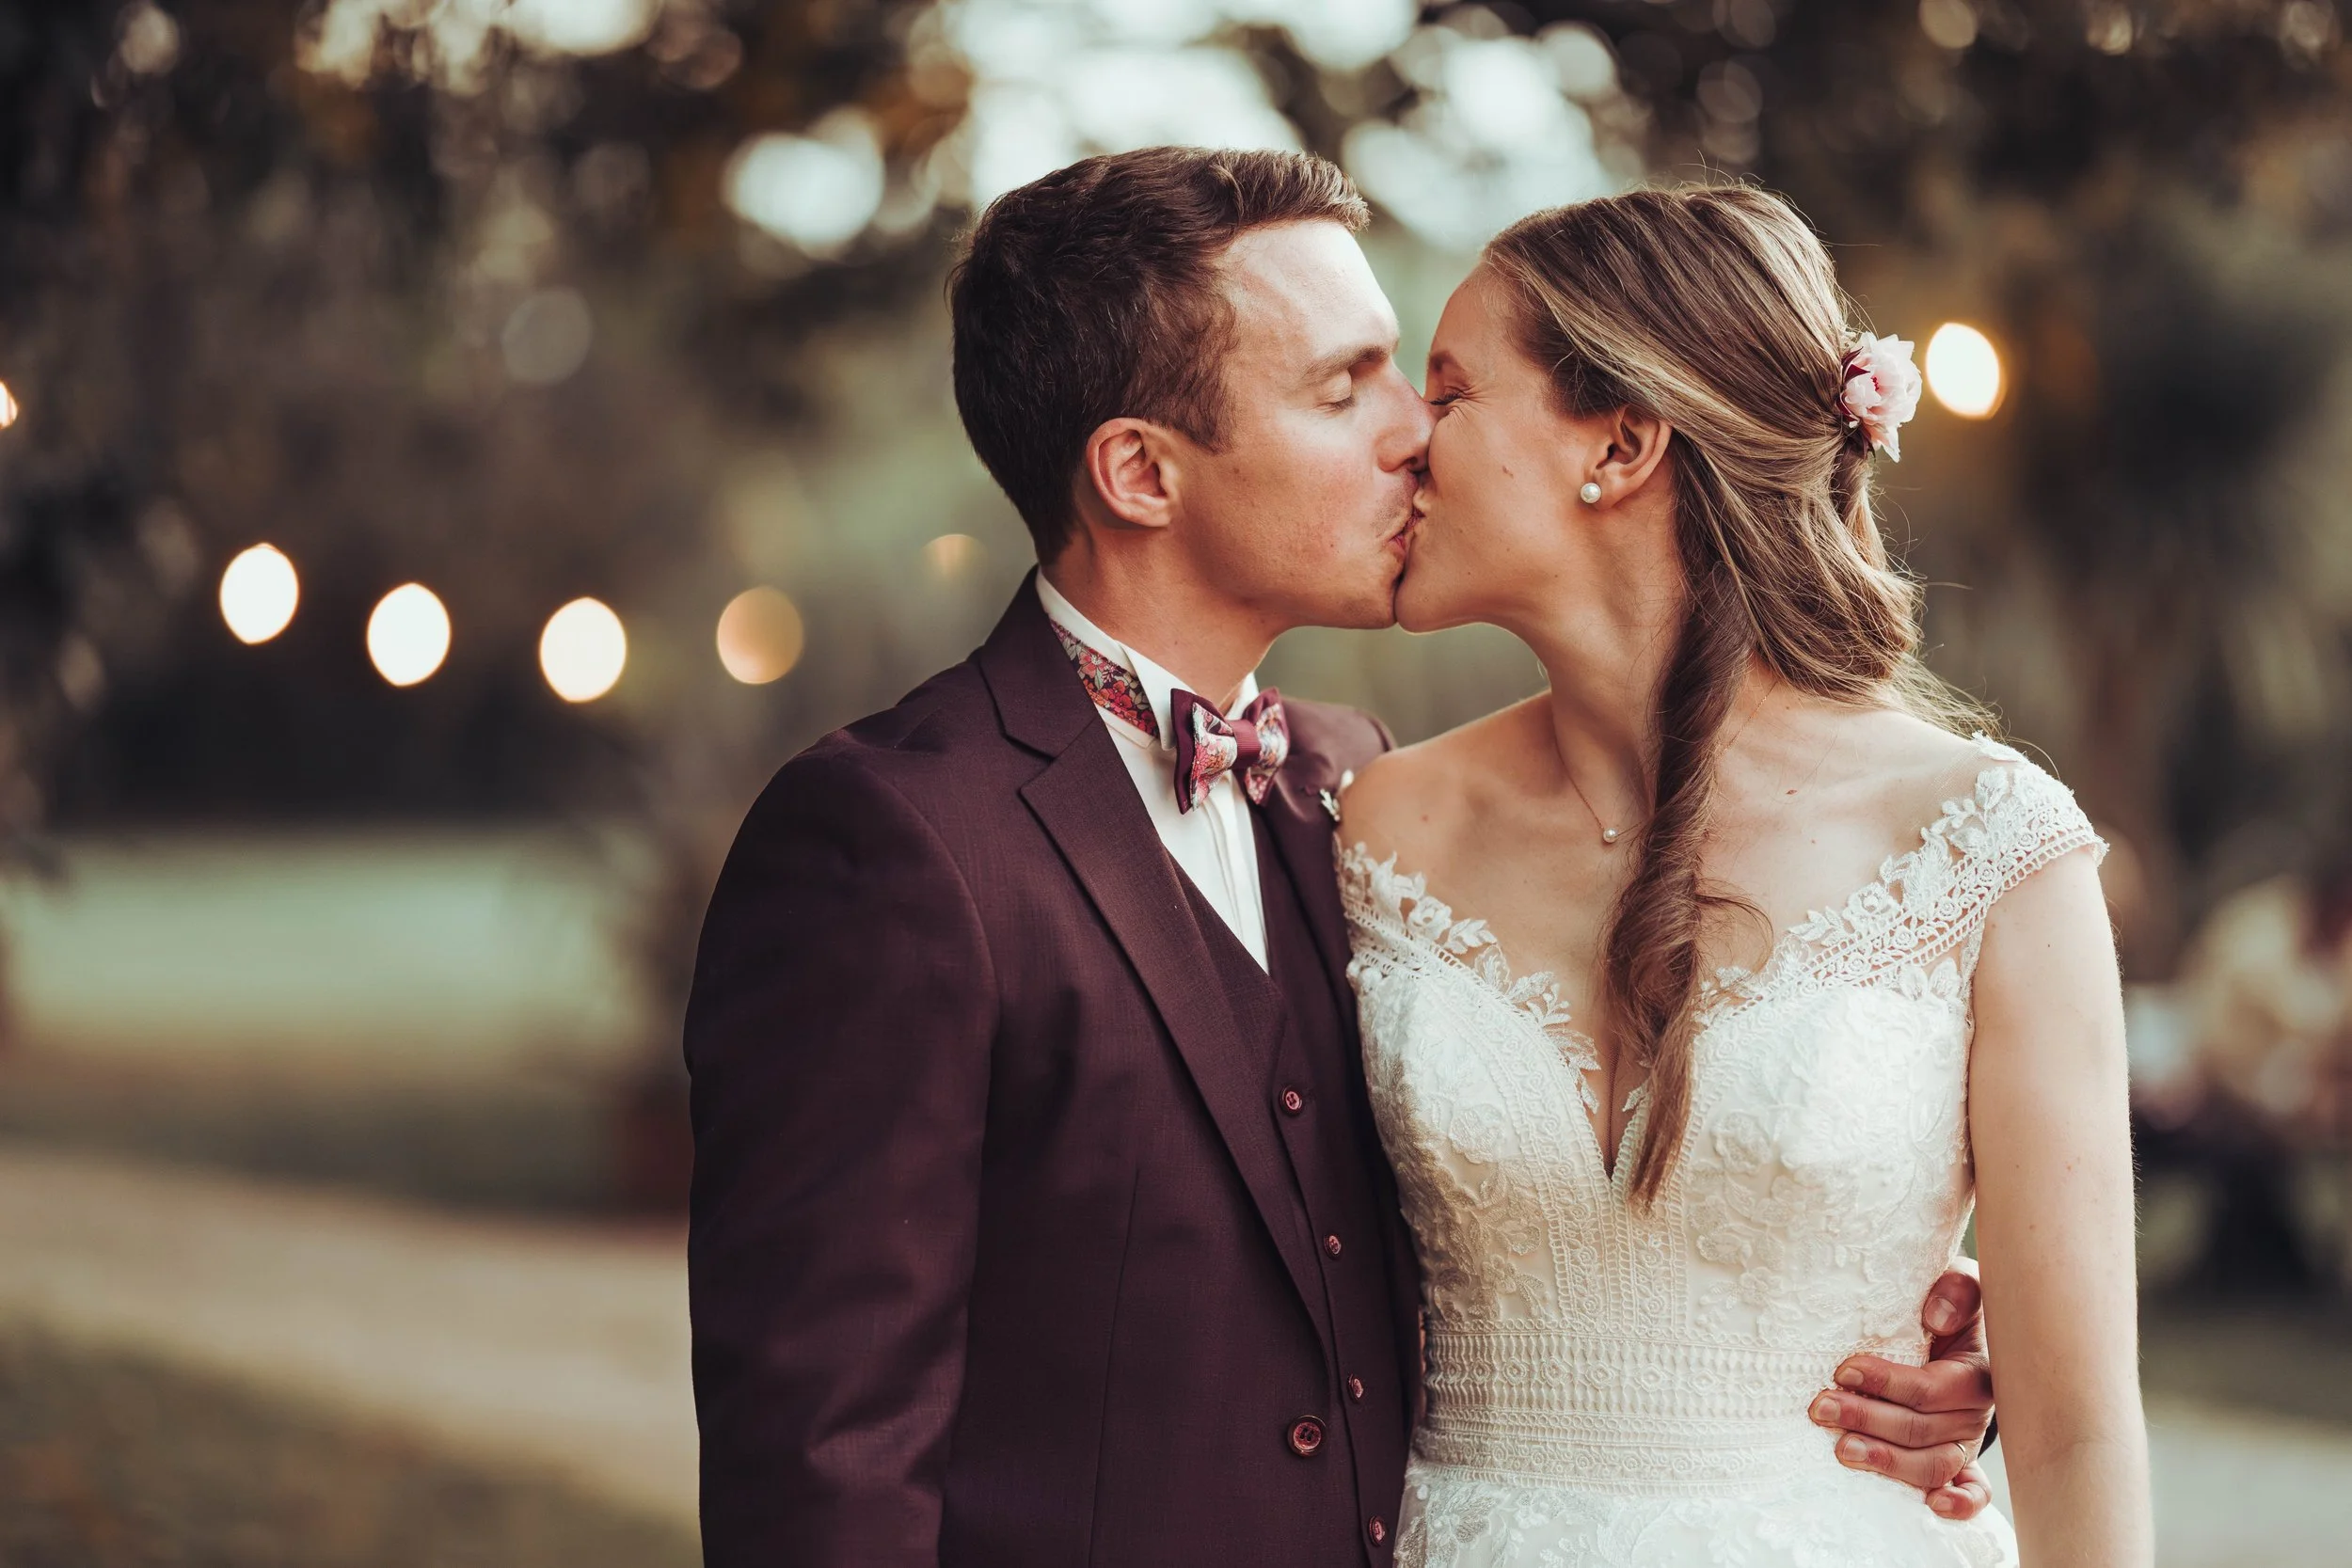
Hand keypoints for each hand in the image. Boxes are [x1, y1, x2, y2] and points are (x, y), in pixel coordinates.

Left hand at [1807, 1263, 1995, 1519]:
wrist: (1958, 1326)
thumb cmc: (1949, 1306)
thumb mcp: (1956, 1284)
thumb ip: (1956, 1290)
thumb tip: (1936, 1316)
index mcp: (1974, 1370)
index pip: (1933, 1388)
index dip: (1888, 1383)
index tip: (1843, 1371)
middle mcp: (1973, 1411)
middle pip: (1922, 1429)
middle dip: (1868, 1419)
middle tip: (1820, 1408)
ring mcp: (1966, 1439)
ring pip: (1933, 1464)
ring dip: (1888, 1462)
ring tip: (1842, 1451)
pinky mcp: (1960, 1461)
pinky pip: (1974, 1492)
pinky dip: (1961, 1504)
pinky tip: (1933, 1507)